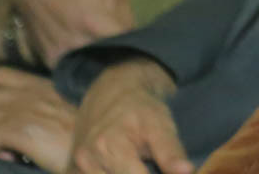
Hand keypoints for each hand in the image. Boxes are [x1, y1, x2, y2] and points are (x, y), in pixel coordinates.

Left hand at [0, 66, 75, 171]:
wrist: (98, 150)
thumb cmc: (83, 135)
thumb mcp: (63, 111)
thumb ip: (40, 104)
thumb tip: (14, 113)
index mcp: (41, 86)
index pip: (0, 75)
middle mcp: (31, 93)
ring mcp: (26, 110)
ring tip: (0, 147)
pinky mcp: (23, 130)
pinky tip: (9, 155)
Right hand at [12, 0, 173, 66]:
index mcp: (92, 20)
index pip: (125, 41)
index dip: (140, 41)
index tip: (152, 39)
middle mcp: (75, 41)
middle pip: (111, 54)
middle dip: (124, 48)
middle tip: (135, 42)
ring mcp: (60, 54)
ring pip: (93, 62)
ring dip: (104, 54)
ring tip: (114, 45)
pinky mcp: (50, 60)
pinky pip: (75, 66)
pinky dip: (86, 60)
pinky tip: (94, 50)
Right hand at [68, 59, 189, 173]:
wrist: (109, 92)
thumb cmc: (140, 109)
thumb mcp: (160, 124)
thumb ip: (171, 152)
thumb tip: (188, 172)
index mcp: (110, 146)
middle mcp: (87, 158)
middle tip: (149, 165)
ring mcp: (75, 166)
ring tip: (138, 165)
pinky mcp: (70, 170)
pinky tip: (119, 168)